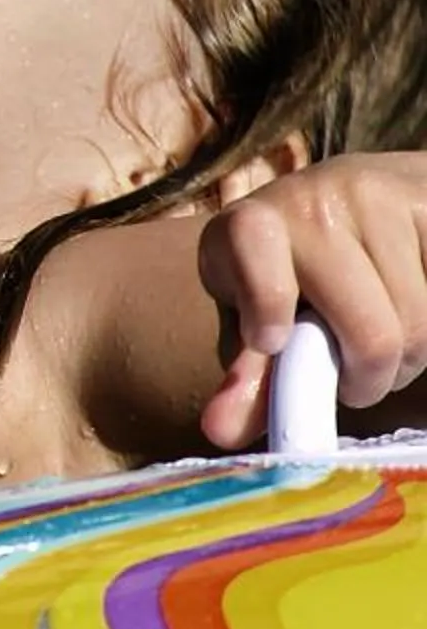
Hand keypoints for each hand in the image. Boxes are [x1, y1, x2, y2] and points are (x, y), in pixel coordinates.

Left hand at [198, 153, 426, 448]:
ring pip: (422, 325)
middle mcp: (311, 204)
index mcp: (248, 228)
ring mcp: (379, 199)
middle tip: (356, 375)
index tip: (272, 339)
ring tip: (383, 337)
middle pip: (372, 334)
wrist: (351, 195)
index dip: (267, 306)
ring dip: (410, 355)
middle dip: (371, 378)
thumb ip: (247, 376)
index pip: (255, 262)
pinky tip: (415, 308)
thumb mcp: (253, 313)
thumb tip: (221, 432)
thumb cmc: (290, 269)